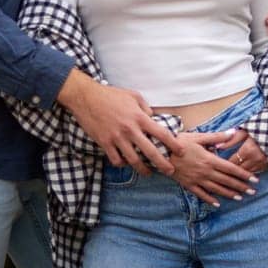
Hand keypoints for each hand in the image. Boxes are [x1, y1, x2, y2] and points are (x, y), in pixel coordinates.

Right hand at [57, 69, 179, 172]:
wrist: (86, 97)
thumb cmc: (111, 95)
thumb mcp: (133, 96)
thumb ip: (145, 108)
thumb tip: (153, 118)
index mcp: (140, 117)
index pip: (162, 134)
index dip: (174, 144)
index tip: (181, 151)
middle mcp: (130, 130)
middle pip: (151, 152)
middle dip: (163, 164)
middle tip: (170, 171)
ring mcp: (117, 138)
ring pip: (133, 160)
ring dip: (143, 169)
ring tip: (148, 172)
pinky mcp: (104, 143)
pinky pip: (116, 160)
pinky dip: (122, 164)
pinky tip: (126, 164)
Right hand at [169, 132, 258, 205]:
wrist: (161, 152)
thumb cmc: (180, 142)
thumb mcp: (199, 137)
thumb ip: (216, 137)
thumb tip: (232, 133)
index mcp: (209, 159)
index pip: (231, 168)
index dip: (244, 174)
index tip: (254, 179)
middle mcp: (205, 171)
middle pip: (227, 180)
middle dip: (241, 186)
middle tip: (253, 191)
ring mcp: (197, 179)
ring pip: (217, 189)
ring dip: (229, 193)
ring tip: (240, 197)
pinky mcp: (188, 184)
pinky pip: (201, 194)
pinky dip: (210, 199)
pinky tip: (218, 204)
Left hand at [217, 129, 267, 173]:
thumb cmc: (260, 129)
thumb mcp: (244, 132)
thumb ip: (230, 140)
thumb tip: (216, 146)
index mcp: (247, 150)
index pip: (231, 162)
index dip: (224, 164)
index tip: (218, 165)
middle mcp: (254, 159)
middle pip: (238, 170)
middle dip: (230, 171)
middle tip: (222, 172)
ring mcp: (261, 164)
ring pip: (246, 174)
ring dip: (239, 174)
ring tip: (232, 175)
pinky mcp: (267, 166)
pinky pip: (254, 173)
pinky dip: (248, 173)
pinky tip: (244, 174)